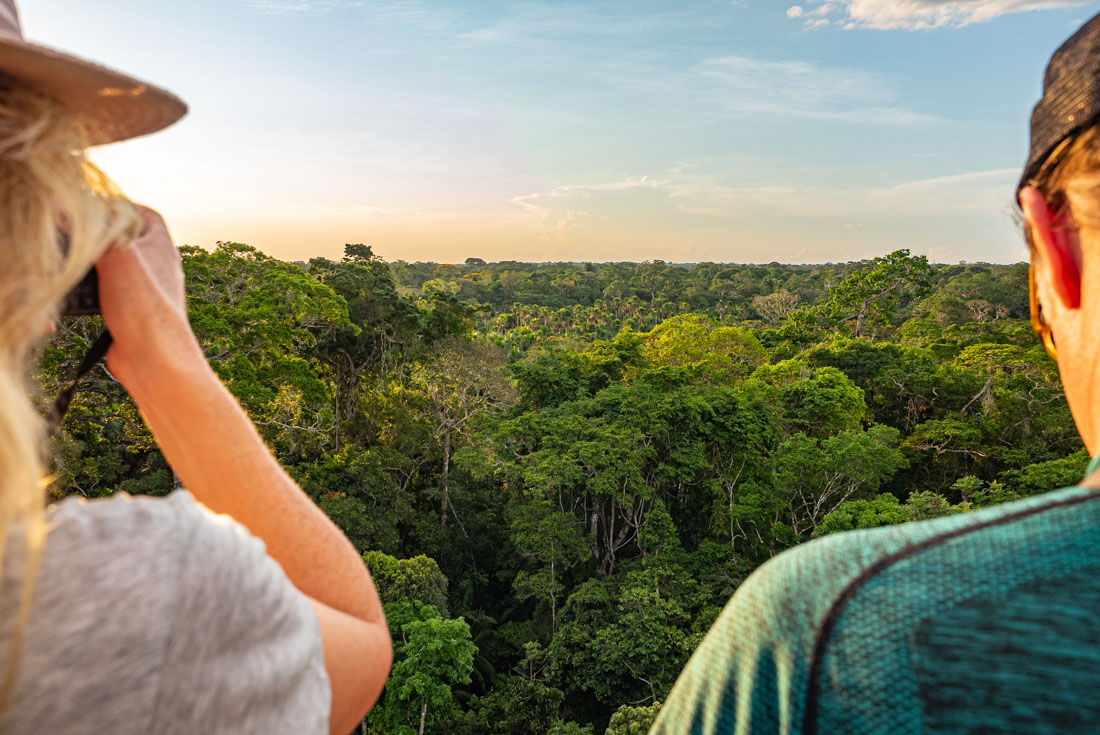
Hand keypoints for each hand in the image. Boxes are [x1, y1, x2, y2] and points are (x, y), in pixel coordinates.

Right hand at [95, 205, 202, 391]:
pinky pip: (112, 294)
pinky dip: (97, 291)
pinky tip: (84, 295)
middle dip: (105, 235)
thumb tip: (74, 213)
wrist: (154, 358)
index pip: (147, 215)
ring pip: (119, 268)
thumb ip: (96, 230)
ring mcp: (147, 291)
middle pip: (130, 240)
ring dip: (99, 264)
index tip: (96, 207)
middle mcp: (159, 267)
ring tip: (80, 264)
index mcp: (162, 247)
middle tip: (82, 235)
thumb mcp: (117, 256)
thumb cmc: (144, 306)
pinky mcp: (133, 313)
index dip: (122, 206)